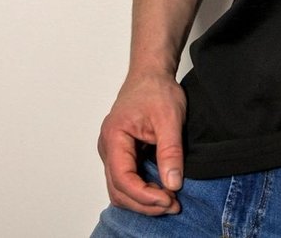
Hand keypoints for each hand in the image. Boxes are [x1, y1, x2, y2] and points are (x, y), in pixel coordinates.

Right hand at [97, 71, 186, 214]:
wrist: (151, 74)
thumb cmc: (156, 89)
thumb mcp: (170, 119)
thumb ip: (170, 151)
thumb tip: (172, 183)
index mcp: (114, 137)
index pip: (123, 178)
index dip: (145, 196)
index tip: (168, 200)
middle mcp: (107, 147)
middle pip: (119, 190)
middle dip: (145, 203)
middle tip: (173, 205)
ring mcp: (112, 151)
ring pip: (120, 189)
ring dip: (143, 200)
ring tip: (169, 201)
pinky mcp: (122, 153)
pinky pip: (126, 180)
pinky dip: (142, 191)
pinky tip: (161, 191)